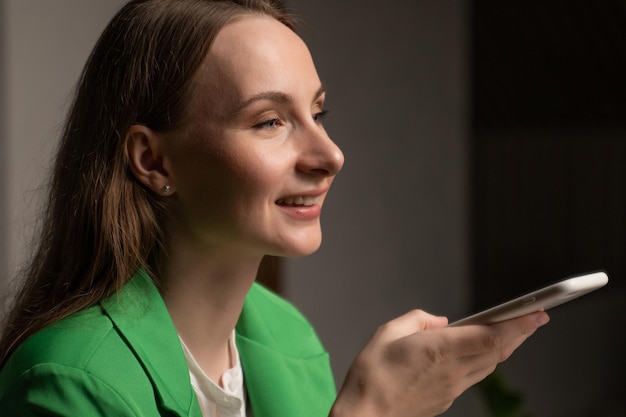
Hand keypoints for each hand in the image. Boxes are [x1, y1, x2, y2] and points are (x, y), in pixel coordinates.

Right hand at [330, 309, 548, 416]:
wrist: (364, 415)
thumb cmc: (370, 375)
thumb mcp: (386, 333)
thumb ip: (417, 319)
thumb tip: (440, 321)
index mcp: (437, 350)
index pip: (490, 337)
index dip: (517, 325)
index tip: (534, 312)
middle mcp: (451, 371)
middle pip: (498, 351)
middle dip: (521, 332)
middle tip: (537, 316)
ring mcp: (452, 388)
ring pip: (490, 365)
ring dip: (507, 347)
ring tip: (517, 331)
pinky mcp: (447, 399)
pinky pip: (475, 376)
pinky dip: (488, 360)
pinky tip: (486, 352)